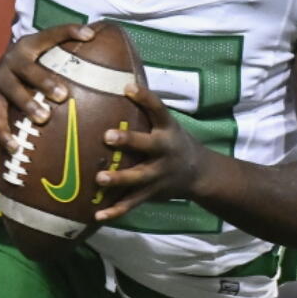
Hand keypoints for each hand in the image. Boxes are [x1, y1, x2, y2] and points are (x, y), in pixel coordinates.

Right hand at [0, 23, 93, 151]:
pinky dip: (6, 134)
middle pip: (28, 69)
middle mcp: (12, 61)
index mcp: (29, 46)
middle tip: (64, 95)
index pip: (50, 35)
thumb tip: (103, 48)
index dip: (69, 32)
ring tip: (44, 118)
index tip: (90, 35)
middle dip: (45, 81)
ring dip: (28, 105)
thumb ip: (64, 54)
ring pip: (13, 93)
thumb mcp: (38, 56)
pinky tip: (17, 147)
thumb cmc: (25, 70)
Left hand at [93, 84, 206, 221]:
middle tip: (107, 136)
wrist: (199, 173)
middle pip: (148, 145)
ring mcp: (159, 174)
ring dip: (119, 178)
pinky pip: (132, 203)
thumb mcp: (167, 124)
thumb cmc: (173, 141)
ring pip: (138, 177)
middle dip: (129, 141)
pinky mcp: (152, 193)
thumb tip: (119, 82)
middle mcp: (165, 150)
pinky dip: (115, 210)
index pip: (158, 109)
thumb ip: (146, 111)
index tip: (128, 88)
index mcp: (168, 129)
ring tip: (99, 178)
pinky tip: (97, 215)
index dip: (145, 98)